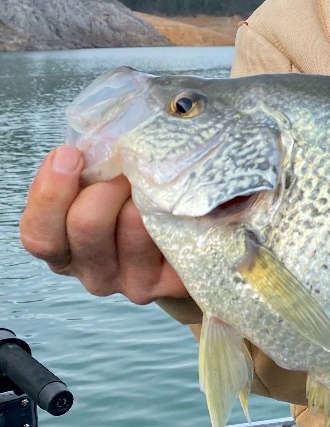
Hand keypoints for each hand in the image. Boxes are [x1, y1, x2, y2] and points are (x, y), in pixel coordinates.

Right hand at [20, 145, 188, 304]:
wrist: (194, 223)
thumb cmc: (141, 195)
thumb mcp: (105, 176)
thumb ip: (90, 165)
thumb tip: (95, 143)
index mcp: (65, 247)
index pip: (39, 234)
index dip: (50, 192)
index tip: (70, 155)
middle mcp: (93, 272)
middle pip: (85, 224)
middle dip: (106, 183)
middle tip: (125, 167)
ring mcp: (131, 283)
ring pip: (130, 224)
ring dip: (142, 191)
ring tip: (153, 180)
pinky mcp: (170, 281)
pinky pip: (166, 234)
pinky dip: (168, 206)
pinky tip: (172, 200)